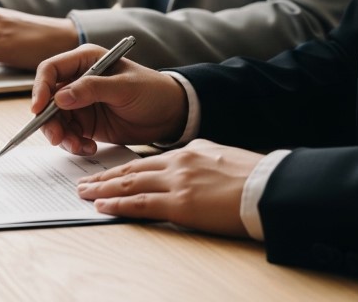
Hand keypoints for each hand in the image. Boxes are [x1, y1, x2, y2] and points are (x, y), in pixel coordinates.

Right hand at [33, 44, 187, 155]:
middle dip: (49, 120)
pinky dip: (74, 144)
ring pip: (55, 120)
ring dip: (62, 136)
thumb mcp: (125, 87)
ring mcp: (80, 103)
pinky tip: (90, 147)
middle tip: (57, 138)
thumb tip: (60, 97)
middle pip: (47, 99)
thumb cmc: (152, 91)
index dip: (41, 88)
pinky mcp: (86, 123)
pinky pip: (69, 135)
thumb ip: (92, 89)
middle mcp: (78, 81)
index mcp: (85, 61)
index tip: (39, 109)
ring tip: (80, 146)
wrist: (170, 114)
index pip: (51, 70)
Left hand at [77, 139, 262, 237]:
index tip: (108, 172)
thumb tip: (190, 166)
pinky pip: (140, 204)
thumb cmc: (256, 177)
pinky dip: (117, 205)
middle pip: (131, 170)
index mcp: (190, 151)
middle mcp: (179, 162)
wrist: (273, 188)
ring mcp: (178, 182)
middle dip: (105, 176)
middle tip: (84, 181)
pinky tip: (101, 206)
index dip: (124, 168)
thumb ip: (201, 159)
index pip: (148, 161)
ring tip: (83, 192)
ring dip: (103, 189)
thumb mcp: (224, 157)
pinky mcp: (180, 204)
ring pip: (129, 185)